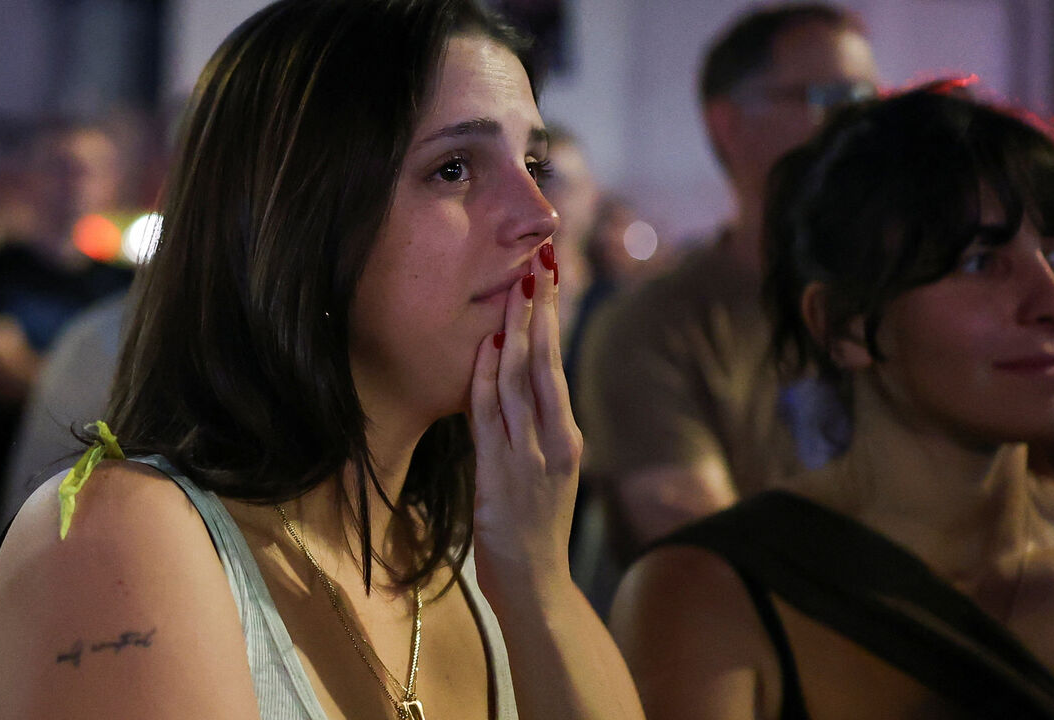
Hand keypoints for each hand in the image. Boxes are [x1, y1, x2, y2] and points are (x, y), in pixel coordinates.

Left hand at [468, 242, 581, 597]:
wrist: (537, 583)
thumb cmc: (536, 528)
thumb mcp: (546, 472)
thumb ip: (535, 428)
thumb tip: (516, 380)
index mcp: (568, 439)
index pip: (558, 367)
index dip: (553, 322)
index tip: (549, 280)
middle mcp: (555, 441)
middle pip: (545, 365)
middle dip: (539, 313)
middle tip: (536, 268)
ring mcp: (529, 456)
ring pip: (518, 382)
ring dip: (512, 334)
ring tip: (512, 292)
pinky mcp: (501, 474)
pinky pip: (490, 416)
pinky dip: (486, 378)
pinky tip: (485, 348)